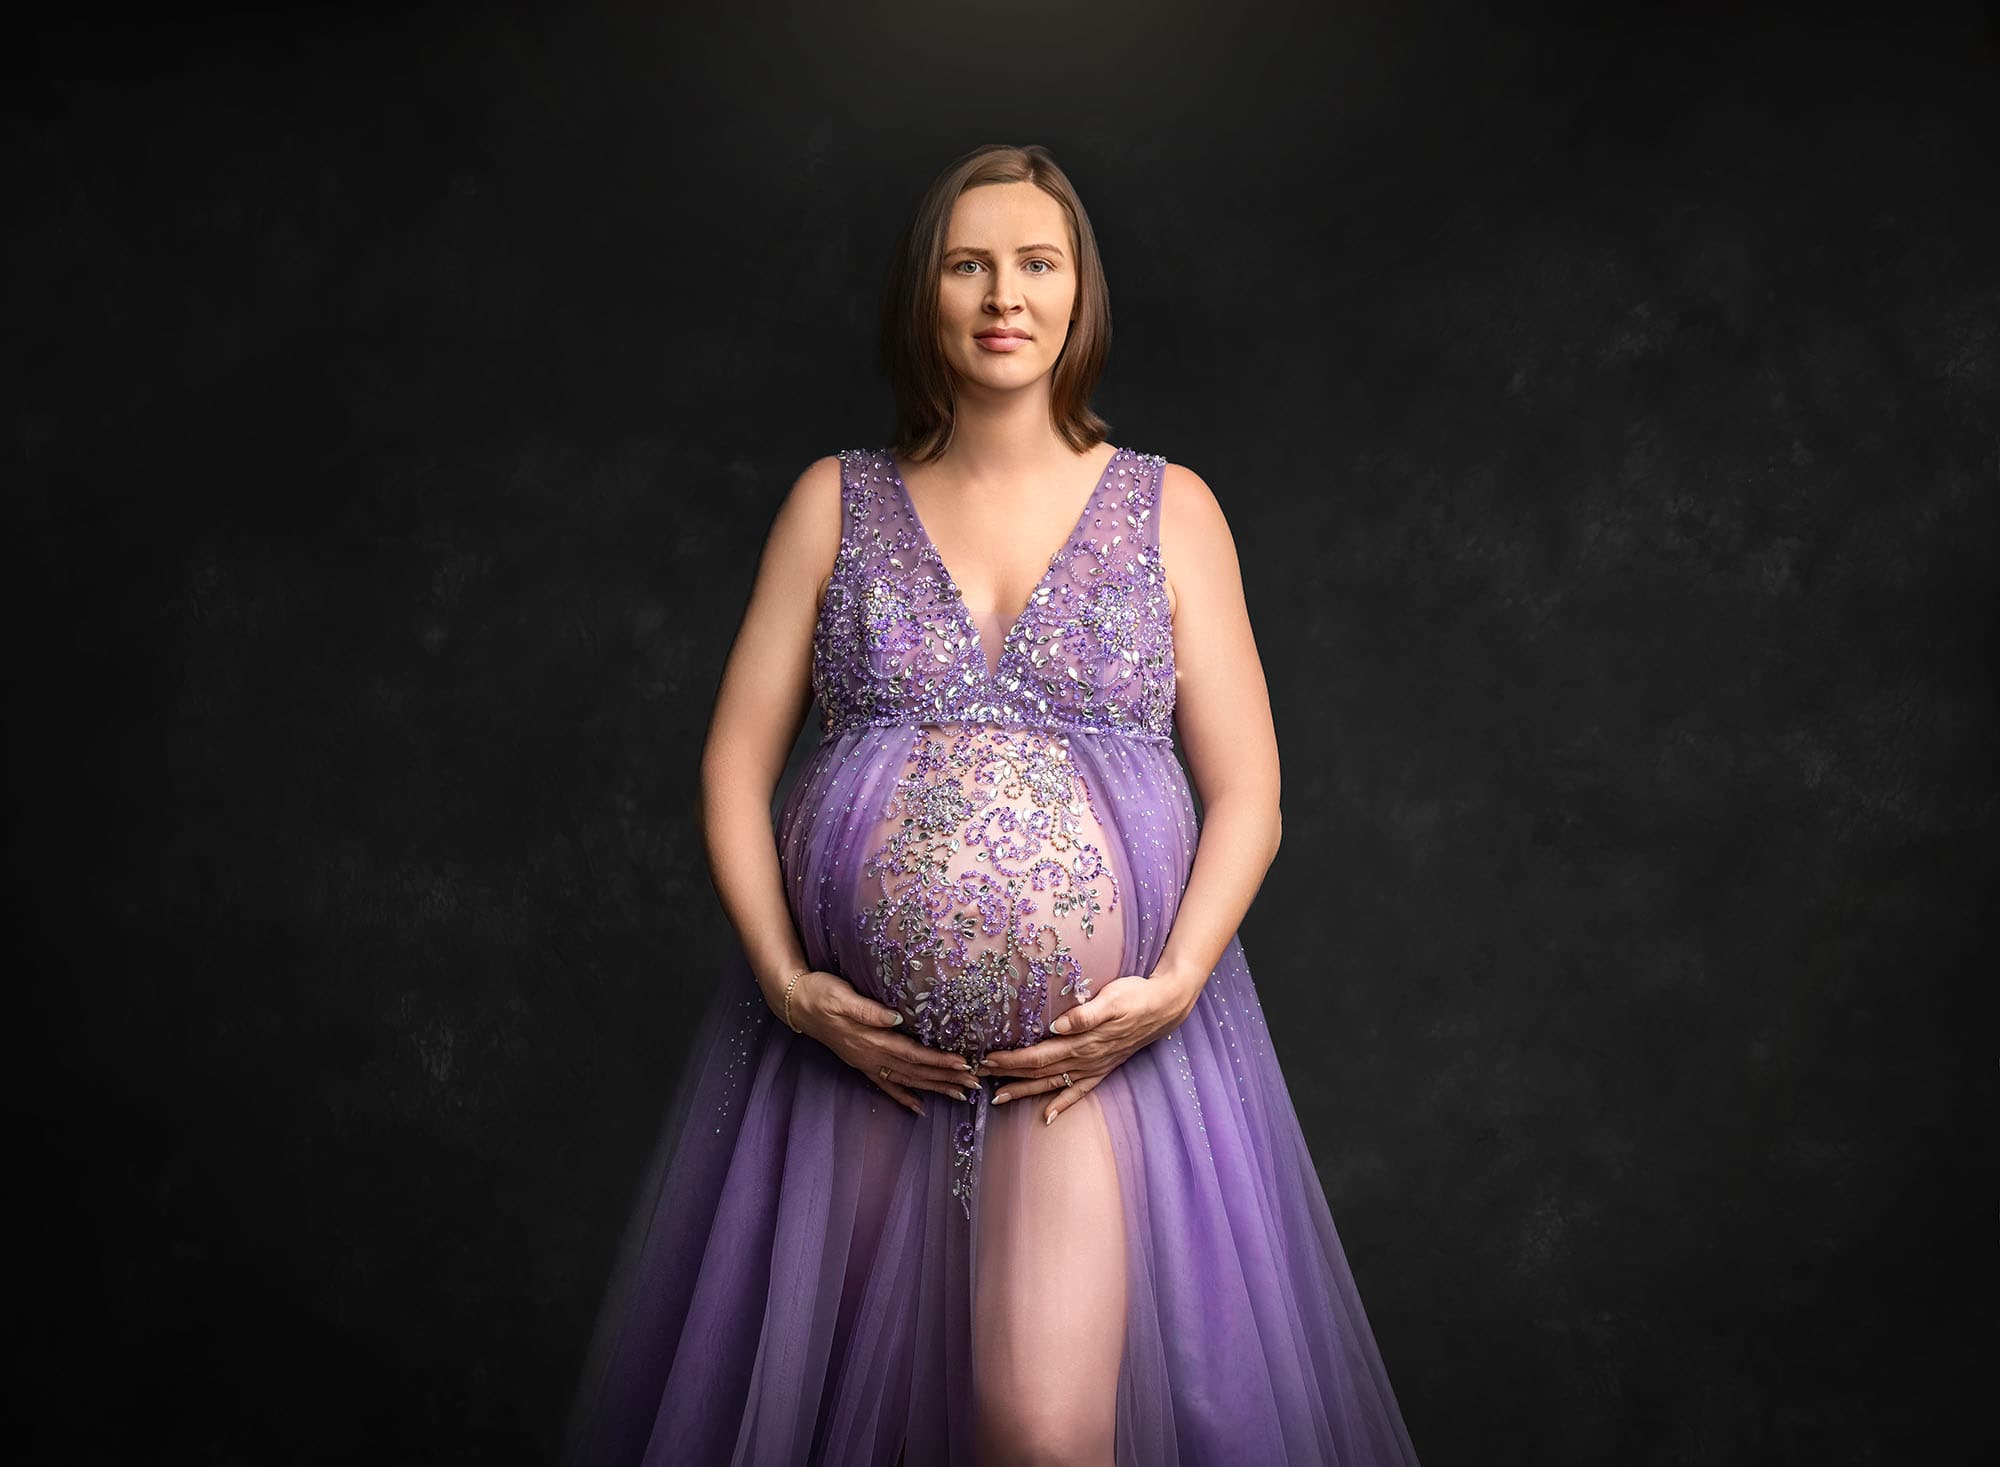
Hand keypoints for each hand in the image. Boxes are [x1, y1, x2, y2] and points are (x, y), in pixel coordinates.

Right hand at [791, 970, 981, 1116]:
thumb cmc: (821, 993)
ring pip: (906, 1080)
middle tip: (975, 1084)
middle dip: (946, 1078)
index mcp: (871, 1040)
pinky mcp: (860, 1061)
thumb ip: (869, 1010)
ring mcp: (865, 1062)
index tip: (964, 1064)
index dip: (939, 1061)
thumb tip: (897, 1018)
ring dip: (933, 1087)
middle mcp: (871, 1056)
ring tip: (959, 1094)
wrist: (795, 1003)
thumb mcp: (842, 996)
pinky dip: (903, 1096)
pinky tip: (919, 1107)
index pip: (913, 1054)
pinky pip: (885, 1084)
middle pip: (916, 1071)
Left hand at [975, 971, 1198, 1125]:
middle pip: (1039, 1071)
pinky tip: (1046, 1117)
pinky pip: (1078, 1092)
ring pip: (1052, 1084)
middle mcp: (1085, 1059)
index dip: (1011, 1059)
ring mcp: (1094, 1067)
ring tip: (998, 1099)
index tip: (986, 1059)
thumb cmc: (1136, 996)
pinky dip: (1061, 1105)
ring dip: (1025, 1091)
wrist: (1165, 1007)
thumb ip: (1086, 1014)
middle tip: (979, 1077)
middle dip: (1008, 1075)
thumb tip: (1058, 1026)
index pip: (1038, 1054)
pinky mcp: (1103, 1068)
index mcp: (1082, 1041)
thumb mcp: (1112, 998)